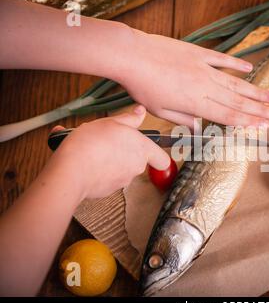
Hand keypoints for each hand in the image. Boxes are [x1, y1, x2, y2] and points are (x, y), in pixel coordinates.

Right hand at [49, 105, 169, 198]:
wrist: (71, 171)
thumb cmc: (90, 144)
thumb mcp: (111, 122)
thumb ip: (130, 119)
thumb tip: (141, 112)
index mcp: (142, 150)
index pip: (162, 159)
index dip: (157, 154)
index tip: (148, 148)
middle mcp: (136, 168)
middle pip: (137, 159)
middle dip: (124, 150)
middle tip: (108, 140)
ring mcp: (123, 181)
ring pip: (120, 167)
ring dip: (109, 158)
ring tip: (92, 148)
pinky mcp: (108, 190)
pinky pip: (106, 177)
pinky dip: (98, 170)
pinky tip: (85, 160)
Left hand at [115, 31, 268, 127]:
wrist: (132, 55)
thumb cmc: (142, 86)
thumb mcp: (160, 111)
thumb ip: (184, 120)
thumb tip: (200, 129)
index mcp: (196, 103)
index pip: (228, 116)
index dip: (248, 122)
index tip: (265, 125)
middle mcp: (205, 86)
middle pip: (238, 101)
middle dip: (261, 109)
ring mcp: (204, 68)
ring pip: (235, 82)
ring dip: (255, 91)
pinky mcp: (198, 53)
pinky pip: (222, 60)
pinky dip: (237, 65)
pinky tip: (249, 68)